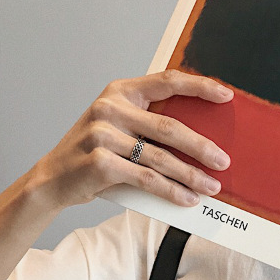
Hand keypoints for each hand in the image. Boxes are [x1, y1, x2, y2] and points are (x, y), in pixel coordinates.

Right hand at [31, 69, 232, 209]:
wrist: (52, 179)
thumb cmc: (95, 152)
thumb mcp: (118, 126)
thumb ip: (149, 123)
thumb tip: (202, 139)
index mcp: (121, 91)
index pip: (167, 81)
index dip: (199, 86)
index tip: (226, 96)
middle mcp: (110, 108)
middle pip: (169, 126)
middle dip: (202, 147)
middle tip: (224, 161)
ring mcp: (102, 134)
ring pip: (161, 158)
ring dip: (191, 175)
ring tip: (212, 186)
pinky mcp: (100, 163)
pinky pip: (147, 179)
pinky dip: (171, 191)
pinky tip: (187, 198)